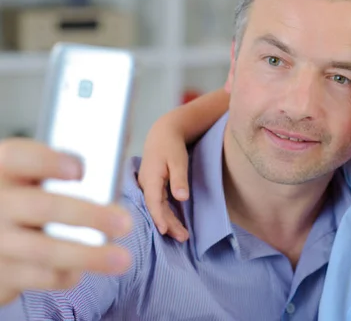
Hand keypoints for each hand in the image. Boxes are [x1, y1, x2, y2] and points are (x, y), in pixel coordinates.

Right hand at [0, 138, 131, 304]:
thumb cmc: (24, 200)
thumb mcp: (33, 176)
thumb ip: (69, 164)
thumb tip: (122, 139)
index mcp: (6, 169)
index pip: (19, 157)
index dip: (48, 162)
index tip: (79, 170)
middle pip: (42, 206)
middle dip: (89, 216)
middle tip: (125, 223)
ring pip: (43, 249)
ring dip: (88, 255)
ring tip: (122, 259)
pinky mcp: (0, 273)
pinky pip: (39, 277)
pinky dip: (66, 275)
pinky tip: (84, 269)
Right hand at [137, 117, 189, 241]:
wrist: (163, 134)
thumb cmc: (171, 146)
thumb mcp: (178, 160)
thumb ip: (179, 179)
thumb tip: (182, 198)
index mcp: (150, 178)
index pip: (153, 201)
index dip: (158, 217)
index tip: (164, 231)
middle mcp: (145, 184)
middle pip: (155, 209)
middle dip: (168, 225)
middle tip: (183, 238)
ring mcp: (147, 186)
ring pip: (156, 208)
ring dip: (168, 222)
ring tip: (182, 236)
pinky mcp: (152, 188)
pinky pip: (157, 204)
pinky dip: (165, 215)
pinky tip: (173, 225)